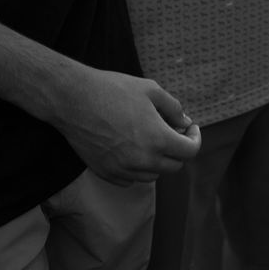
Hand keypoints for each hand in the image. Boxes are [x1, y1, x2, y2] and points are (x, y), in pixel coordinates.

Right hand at [53, 67, 200, 185]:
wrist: (74, 99)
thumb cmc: (113, 90)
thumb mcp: (151, 90)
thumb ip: (173, 108)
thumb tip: (185, 122)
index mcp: (158, 139)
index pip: (189, 152)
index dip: (194, 138)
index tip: (190, 128)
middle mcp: (143, 160)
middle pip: (174, 166)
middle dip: (178, 149)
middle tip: (171, 130)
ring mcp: (123, 170)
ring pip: (153, 175)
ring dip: (158, 160)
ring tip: (150, 138)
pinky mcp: (106, 173)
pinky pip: (131, 179)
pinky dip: (137, 168)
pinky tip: (132, 148)